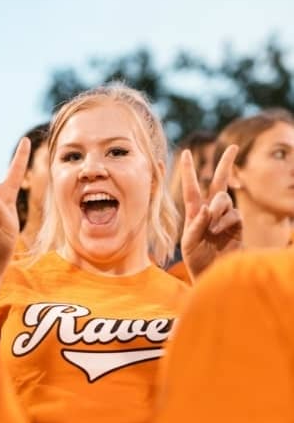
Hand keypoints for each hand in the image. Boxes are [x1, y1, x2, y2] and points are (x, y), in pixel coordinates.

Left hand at [180, 145, 241, 278]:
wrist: (213, 275)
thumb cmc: (197, 261)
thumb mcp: (189, 244)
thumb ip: (195, 225)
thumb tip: (206, 208)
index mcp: (194, 213)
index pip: (191, 188)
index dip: (188, 171)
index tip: (185, 153)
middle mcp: (210, 211)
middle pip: (219, 182)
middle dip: (225, 163)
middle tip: (232, 147)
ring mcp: (225, 217)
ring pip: (223, 198)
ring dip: (216, 209)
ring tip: (211, 227)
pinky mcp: (237, 225)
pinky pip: (233, 213)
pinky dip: (224, 220)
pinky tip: (217, 231)